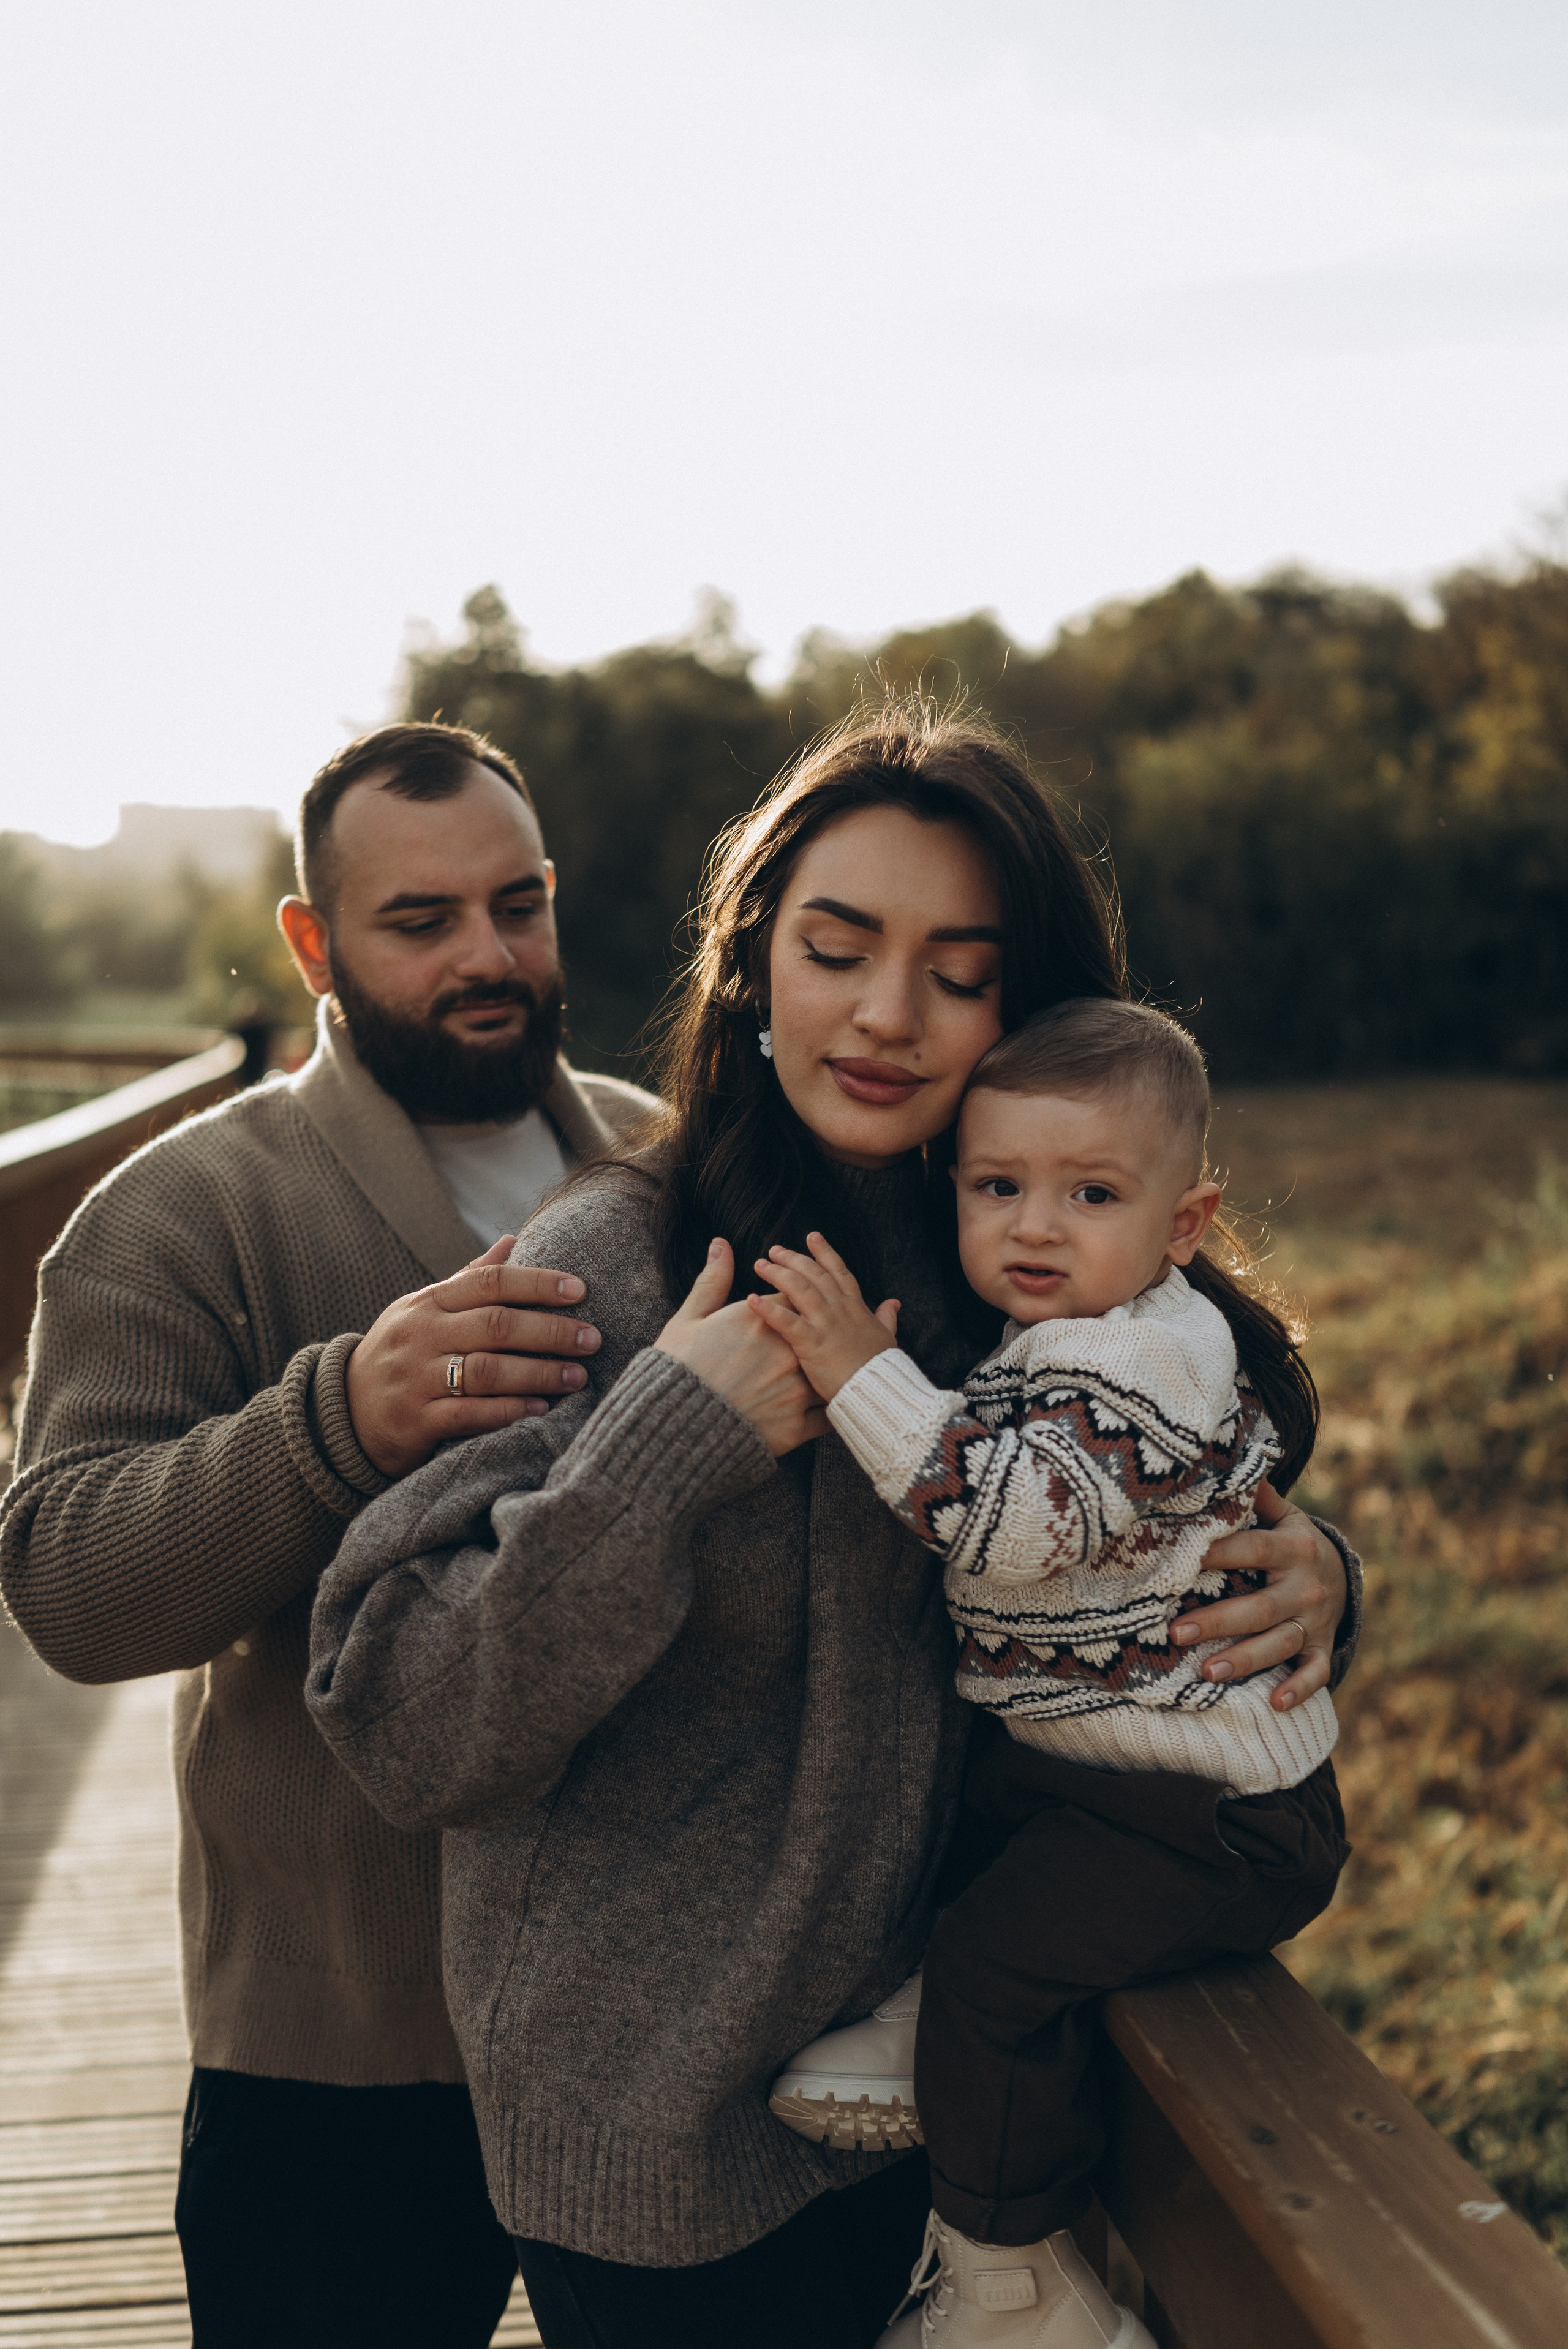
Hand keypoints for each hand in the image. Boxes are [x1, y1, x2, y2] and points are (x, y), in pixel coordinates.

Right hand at [346, 1236, 602, 1478]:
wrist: (344, 1413)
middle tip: (592, 1338)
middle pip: (495, 1326)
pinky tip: (541, 1409)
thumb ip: (468, 1279)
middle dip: (550, 1331)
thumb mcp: (424, 1309)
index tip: (580, 1290)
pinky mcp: (416, 1421)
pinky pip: (469, 1414)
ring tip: (578, 1376)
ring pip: (487, 1371)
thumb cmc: (401, 1352)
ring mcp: (416, 1379)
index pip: (489, 1282)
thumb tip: (513, 1239)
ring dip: (539, 1373)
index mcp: (428, 1302)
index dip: (537, 1283)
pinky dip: (509, 1411)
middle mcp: (421, 1336)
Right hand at [654, 1239, 828, 1455]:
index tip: (790, 1304)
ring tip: (832, 1371)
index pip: (793, 1298)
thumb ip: (713, 1281)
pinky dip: (830, 1412)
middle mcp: (786, 1352)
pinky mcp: (796, 1427)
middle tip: (811, 1338)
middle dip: (815, 1332)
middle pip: (816, 1332)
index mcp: (761, 1321)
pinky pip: (826, 1418)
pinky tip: (833, 1408)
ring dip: (829, 1372)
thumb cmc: (677, 1370)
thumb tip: (721, 1245)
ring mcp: (794, 1390)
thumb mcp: (690, 1318)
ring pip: (827, 1375)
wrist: (673, 1425)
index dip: (792, 1300)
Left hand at [744, 1232, 899, 1401]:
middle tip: (774, 1250)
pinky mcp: (811, 1343)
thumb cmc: (881, 1368)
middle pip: (813, 1274)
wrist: (877, 1392)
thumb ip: (887, 1317)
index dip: (824, 1252)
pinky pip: (785, 1321)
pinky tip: (752, 1300)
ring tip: (759, 1266)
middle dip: (793, 1259)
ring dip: (778, 1274)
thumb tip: (893, 1302)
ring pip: (799, 1289)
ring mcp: (825, 1323)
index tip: (811, 1236)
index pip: (838, 1271)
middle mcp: (839, 1309)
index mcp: (855, 1306)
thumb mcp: (888, 1337)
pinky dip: (768, 1309)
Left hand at [1172, 1482, 1346, 1711]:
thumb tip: (1227, 1463)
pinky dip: (1299, 1689)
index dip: (1220, 1552)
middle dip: (1218, 1622)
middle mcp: (1306, 1587)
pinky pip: (1314, 1673)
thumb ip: (1257, 1498)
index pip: (1254, 1550)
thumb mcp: (1284, 1516)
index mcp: (1294, 1548)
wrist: (1343, 1573)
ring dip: (1245, 1660)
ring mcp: (1316, 1622)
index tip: (1184, 1559)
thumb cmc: (1293, 1543)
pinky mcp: (1322, 1648)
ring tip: (1208, 1673)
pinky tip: (1275, 1703)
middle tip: (1177, 1633)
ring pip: (1280, 1644)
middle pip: (1260, 1608)